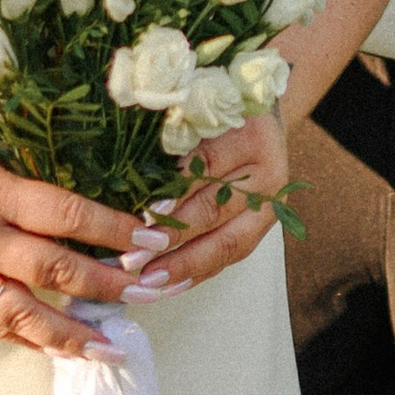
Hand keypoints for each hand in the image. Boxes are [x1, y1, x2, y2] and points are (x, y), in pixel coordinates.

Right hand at [0, 114, 160, 362]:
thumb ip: (21, 188)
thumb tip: (76, 214)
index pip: (68, 215)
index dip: (115, 230)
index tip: (154, 239)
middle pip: (55, 269)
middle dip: (107, 284)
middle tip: (150, 294)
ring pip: (24, 313)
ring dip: (72, 333)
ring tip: (111, 347)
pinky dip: (25, 340)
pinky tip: (55, 349)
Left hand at [135, 115, 291, 295]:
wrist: (258, 114)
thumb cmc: (213, 109)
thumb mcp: (195, 113)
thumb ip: (169, 139)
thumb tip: (124, 177)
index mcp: (249, 134)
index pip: (208, 165)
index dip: (175, 192)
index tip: (143, 215)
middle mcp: (267, 172)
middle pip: (216, 209)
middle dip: (171, 238)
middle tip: (133, 259)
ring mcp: (270, 204)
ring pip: (227, 242)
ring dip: (184, 265)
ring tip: (148, 282)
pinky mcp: (264, 226)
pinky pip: (231, 255)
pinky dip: (198, 272)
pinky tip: (169, 286)